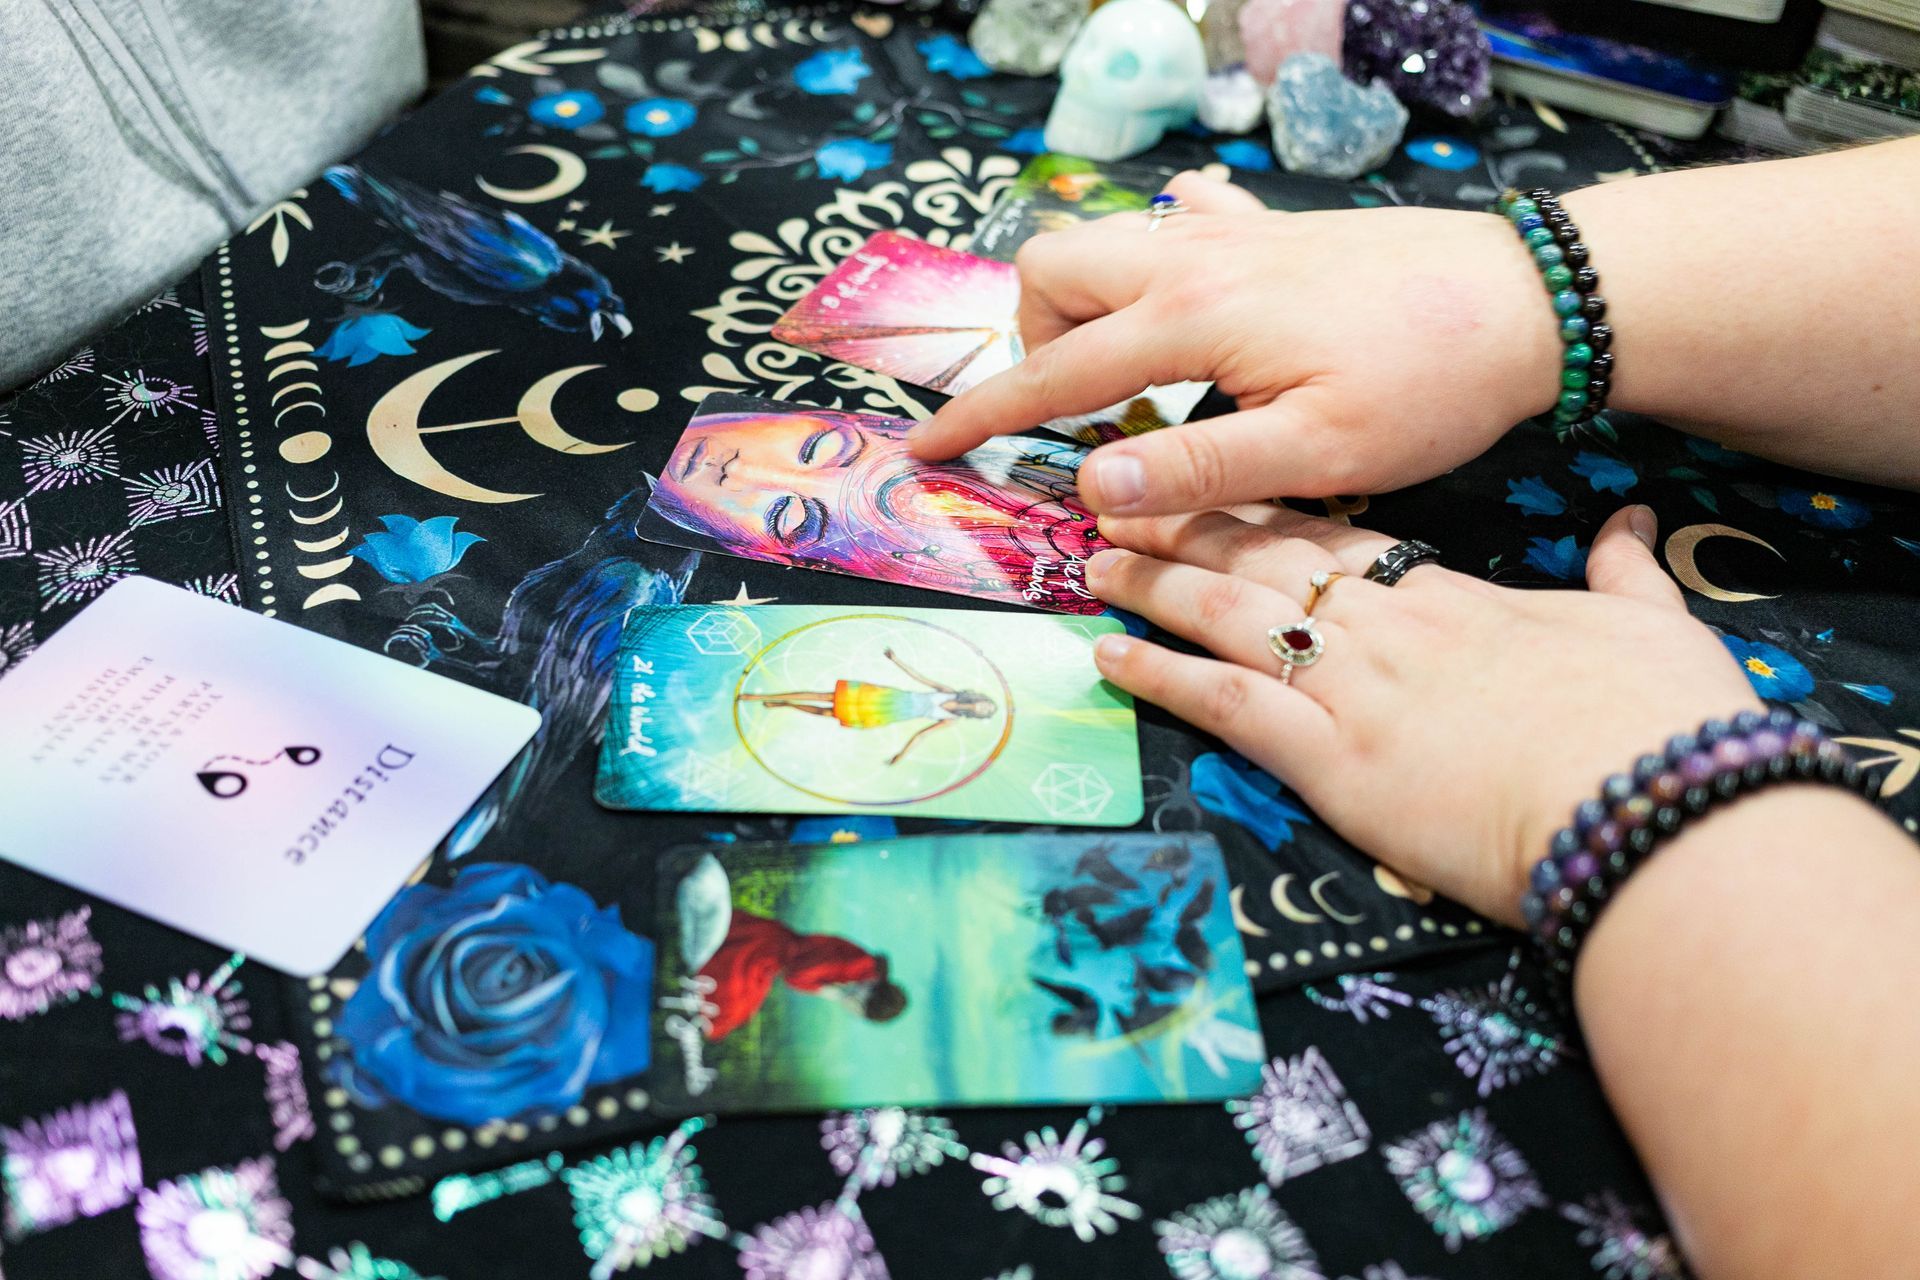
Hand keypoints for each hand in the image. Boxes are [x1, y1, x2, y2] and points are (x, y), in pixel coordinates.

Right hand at [909, 171, 1563, 515]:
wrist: (1528, 298)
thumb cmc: (1428, 384)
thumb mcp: (1316, 455)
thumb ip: (1194, 472)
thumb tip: (1089, 492)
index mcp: (1189, 320)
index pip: (1051, 374)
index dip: (980, 418)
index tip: (923, 452)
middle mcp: (1192, 262)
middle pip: (1054, 274)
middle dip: (1034, 343)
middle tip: (1077, 415)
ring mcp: (1233, 236)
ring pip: (1109, 246)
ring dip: (1090, 305)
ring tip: (1134, 375)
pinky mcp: (1275, 230)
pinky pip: (1186, 220)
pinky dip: (1163, 251)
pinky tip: (1193, 280)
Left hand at [1084, 504, 1763, 923]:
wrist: (1658, 803)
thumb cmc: (1661, 720)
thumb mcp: (1652, 626)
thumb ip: (1626, 571)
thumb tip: (1634, 522)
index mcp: (1454, 598)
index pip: (1339, 539)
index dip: (1268, 514)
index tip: (1216, 492)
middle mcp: (1388, 629)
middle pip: (1263, 562)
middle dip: (1185, 529)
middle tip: (1119, 504)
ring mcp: (1354, 690)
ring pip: (1228, 617)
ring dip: (1153, 588)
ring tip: (1095, 564)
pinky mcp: (1333, 762)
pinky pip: (1226, 704)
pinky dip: (1161, 678)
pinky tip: (1109, 660)